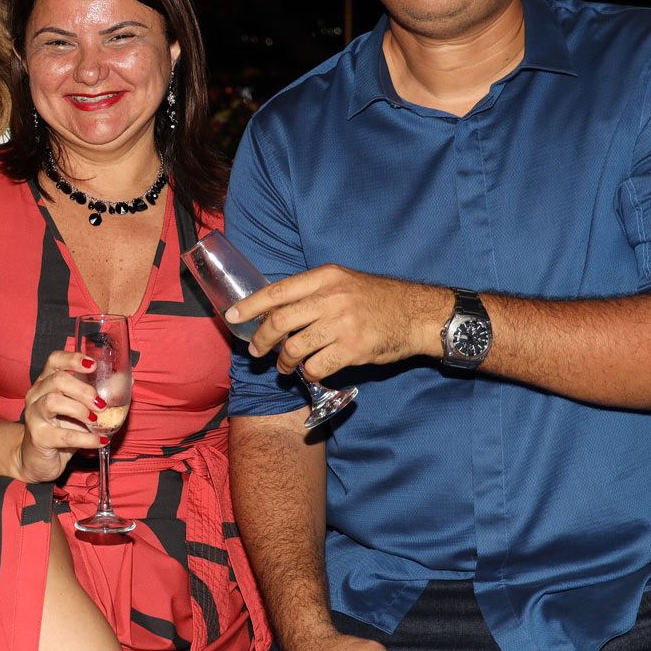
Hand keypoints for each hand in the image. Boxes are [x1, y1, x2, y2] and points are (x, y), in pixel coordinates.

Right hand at [14, 349, 105, 483]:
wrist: (39, 460)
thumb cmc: (61, 429)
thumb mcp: (79, 410)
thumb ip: (98, 396)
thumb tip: (128, 381)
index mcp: (46, 382)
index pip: (55, 360)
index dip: (74, 359)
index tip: (93, 365)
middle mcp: (36, 395)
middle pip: (57, 380)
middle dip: (83, 390)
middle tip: (100, 404)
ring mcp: (34, 416)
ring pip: (53, 401)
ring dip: (80, 410)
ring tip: (96, 420)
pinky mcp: (39, 438)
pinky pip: (64, 435)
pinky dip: (87, 438)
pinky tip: (100, 440)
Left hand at [226, 267, 447, 383]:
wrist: (417, 314)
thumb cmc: (377, 300)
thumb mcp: (344, 283)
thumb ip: (312, 292)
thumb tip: (275, 312)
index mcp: (326, 277)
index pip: (277, 291)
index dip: (250, 305)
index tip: (233, 316)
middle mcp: (332, 297)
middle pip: (279, 321)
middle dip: (262, 340)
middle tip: (257, 351)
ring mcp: (343, 323)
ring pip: (295, 348)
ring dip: (284, 361)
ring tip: (284, 365)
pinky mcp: (353, 348)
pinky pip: (316, 366)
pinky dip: (308, 373)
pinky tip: (310, 371)